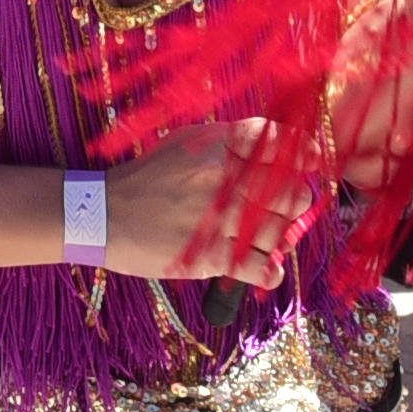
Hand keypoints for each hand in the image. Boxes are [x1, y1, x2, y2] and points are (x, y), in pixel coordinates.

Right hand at [102, 120, 318, 287]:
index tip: (311, 163)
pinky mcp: (210, 255)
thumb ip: (230, 141)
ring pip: (281, 231)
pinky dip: (269, 270)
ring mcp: (218, 219)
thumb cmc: (147, 177)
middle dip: (295, 201)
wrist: (102, 214)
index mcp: (218, 147)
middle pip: (291, 191)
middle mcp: (223, 179)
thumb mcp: (186, 143)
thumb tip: (277, 147)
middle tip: (282, 208)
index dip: (304, 153)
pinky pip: (261, 266)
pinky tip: (264, 267)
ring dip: (280, 237)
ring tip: (263, 238)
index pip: (278, 143)